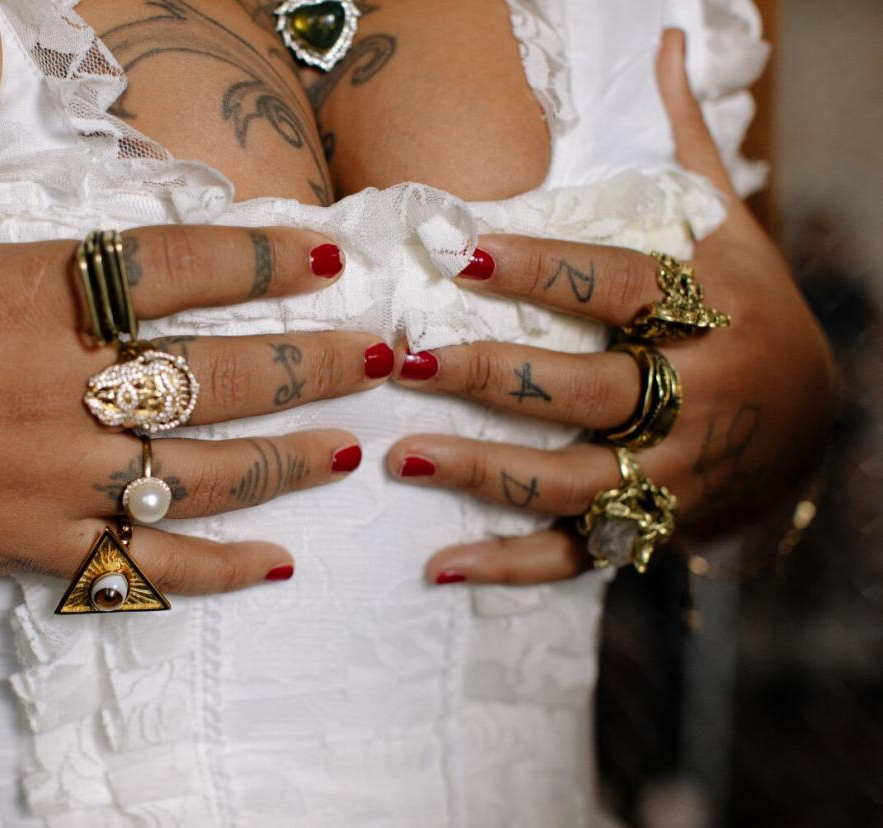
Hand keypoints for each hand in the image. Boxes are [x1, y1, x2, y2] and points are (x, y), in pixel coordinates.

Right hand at [0, 0, 387, 616]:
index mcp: (30, 301)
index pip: (176, 271)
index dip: (262, 262)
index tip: (330, 258)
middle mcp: (59, 392)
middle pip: (214, 378)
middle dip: (308, 366)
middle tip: (382, 356)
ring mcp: (55, 477)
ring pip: (200, 475)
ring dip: (285, 462)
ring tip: (352, 447)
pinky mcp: (42, 545)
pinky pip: (146, 566)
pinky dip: (217, 571)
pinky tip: (278, 564)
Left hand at [385, 29, 835, 584]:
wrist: (814, 430)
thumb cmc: (752, 313)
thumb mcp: (731, 230)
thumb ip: (686, 143)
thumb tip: (667, 40)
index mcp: (712, 311)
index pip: (618, 285)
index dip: (543, 270)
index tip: (462, 249)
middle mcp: (696, 397)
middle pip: (584, 388)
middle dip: (490, 377)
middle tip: (407, 359)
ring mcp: (673, 472)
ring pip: (572, 481)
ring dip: (483, 473)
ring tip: (402, 456)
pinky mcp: (652, 527)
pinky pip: (578, 555)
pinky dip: (509, 567)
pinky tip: (440, 565)